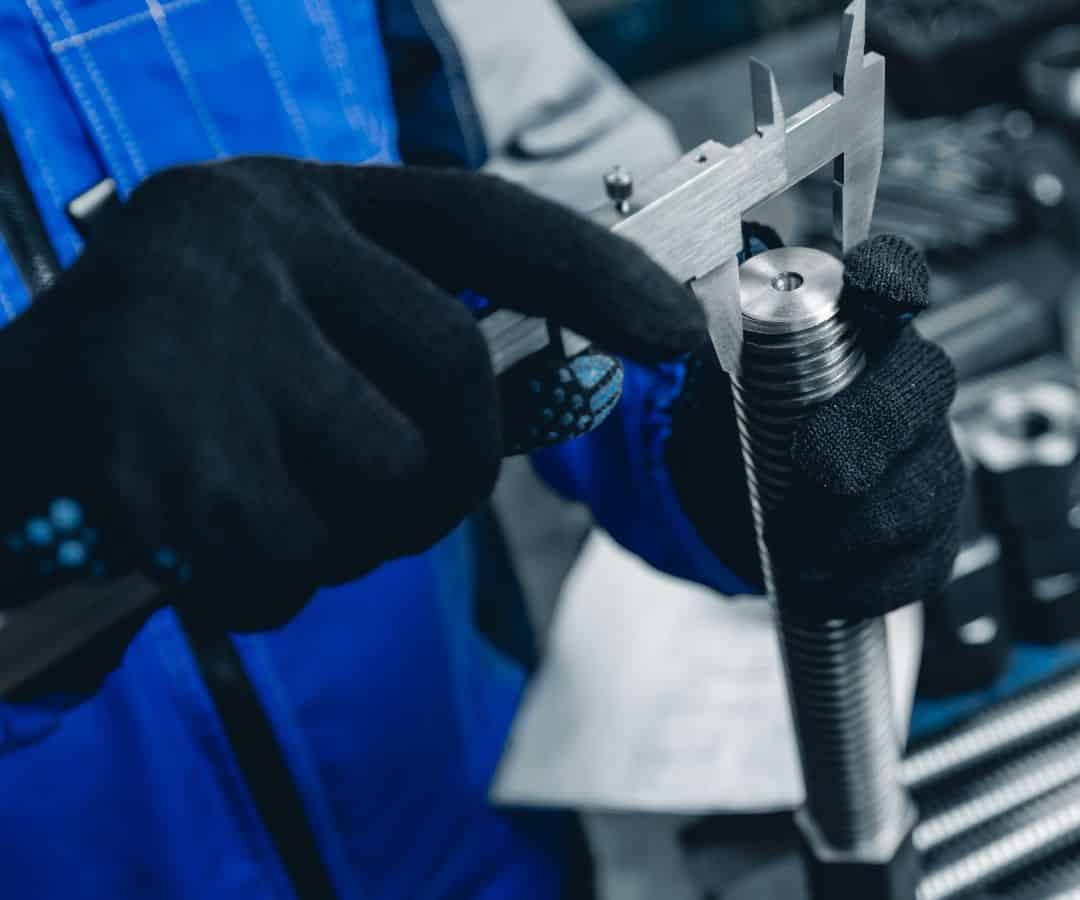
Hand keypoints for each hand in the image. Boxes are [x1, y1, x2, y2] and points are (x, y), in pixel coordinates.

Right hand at [0, 157, 702, 647]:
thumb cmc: (163, 406)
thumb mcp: (280, 337)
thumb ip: (398, 347)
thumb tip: (558, 389)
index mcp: (287, 202)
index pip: (480, 218)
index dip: (594, 273)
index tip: (682, 332)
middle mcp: (239, 235)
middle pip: (456, 376)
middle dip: (447, 471)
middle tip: (380, 498)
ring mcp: (189, 335)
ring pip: (385, 483)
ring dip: (342, 537)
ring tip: (245, 507)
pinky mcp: (151, 452)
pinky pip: (292, 562)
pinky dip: (261, 585)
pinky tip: (186, 546)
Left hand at [667, 234, 962, 619]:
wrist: (752, 506)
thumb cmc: (747, 423)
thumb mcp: (716, 375)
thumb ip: (700, 335)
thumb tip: (654, 319)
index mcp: (860, 325)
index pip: (892, 276)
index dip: (890, 274)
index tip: (870, 279)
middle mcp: (911, 383)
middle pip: (923, 388)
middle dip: (869, 430)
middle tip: (817, 463)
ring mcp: (933, 461)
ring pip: (924, 489)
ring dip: (850, 525)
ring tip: (787, 539)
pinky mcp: (931, 537)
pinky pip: (917, 564)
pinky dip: (858, 581)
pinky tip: (813, 578)